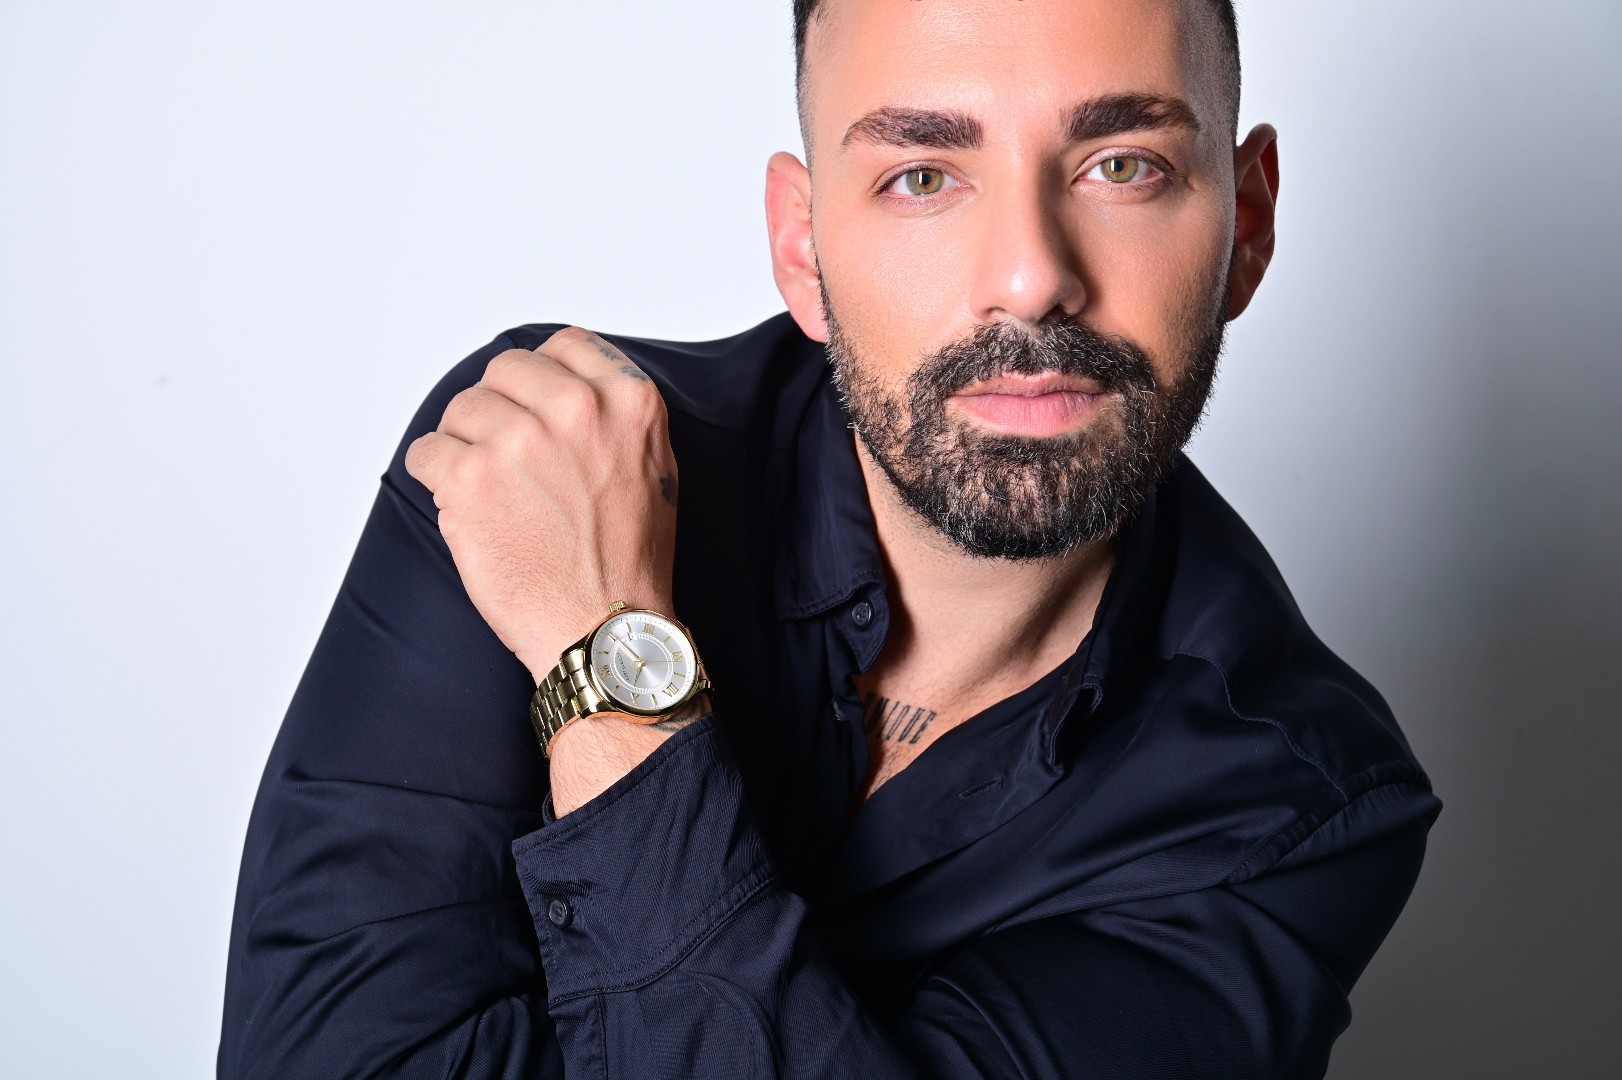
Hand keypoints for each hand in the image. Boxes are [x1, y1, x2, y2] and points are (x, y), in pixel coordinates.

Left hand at [403, 326, 678, 682]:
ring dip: (465, 447)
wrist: (604, 628)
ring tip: (494, 494)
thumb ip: (614, 414)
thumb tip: (563, 384)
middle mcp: (574, 409)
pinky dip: (436, 480)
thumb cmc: (629, 560)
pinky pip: (425, 452)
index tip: (535, 406)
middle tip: (509, 459)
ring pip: (460, 409)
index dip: (543, 378)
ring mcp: (517, 439)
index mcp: (627, 400)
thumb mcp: (654, 465)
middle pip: (504, 370)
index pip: (565, 345)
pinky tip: (467, 509)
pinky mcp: (469, 477)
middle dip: (499, 410)